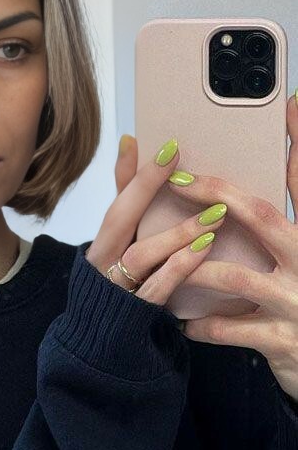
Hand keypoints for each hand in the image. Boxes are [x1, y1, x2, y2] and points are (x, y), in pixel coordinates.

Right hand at [86, 134, 227, 311]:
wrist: (105, 337)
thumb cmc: (120, 279)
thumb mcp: (120, 238)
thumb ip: (126, 195)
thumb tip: (129, 142)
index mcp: (102, 241)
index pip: (117, 200)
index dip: (138, 174)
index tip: (168, 147)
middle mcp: (103, 261)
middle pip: (120, 220)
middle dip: (148, 188)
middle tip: (181, 164)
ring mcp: (118, 286)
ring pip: (140, 255)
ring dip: (175, 233)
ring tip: (211, 216)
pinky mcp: (137, 312)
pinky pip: (157, 289)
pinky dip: (179, 268)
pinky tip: (204, 251)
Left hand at [115, 95, 297, 403]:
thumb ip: (286, 218)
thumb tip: (284, 157)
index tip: (288, 107)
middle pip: (263, 218)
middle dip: (218, 196)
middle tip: (179, 180)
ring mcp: (295, 304)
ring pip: (235, 277)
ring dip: (194, 268)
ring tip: (165, 261)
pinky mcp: (280, 343)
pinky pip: (229, 330)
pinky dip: (201, 324)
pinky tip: (182, 319)